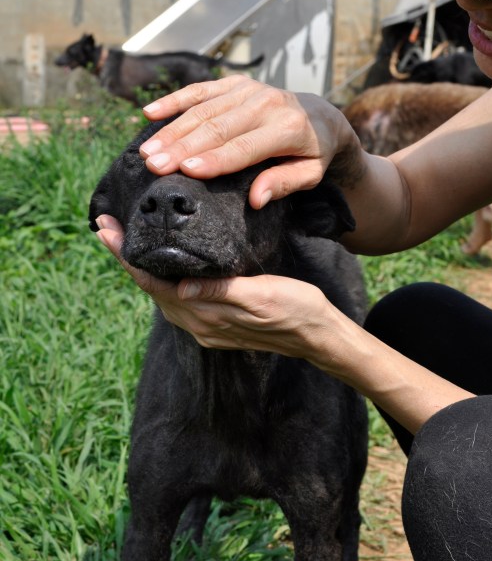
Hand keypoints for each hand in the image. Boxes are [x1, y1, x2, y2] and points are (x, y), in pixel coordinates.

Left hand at [95, 215, 332, 358]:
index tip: (104, 229)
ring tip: (125, 239)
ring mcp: (206, 327)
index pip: (154, 284)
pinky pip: (177, 299)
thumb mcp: (261, 294)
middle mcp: (199, 325)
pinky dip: (162, 277)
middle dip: (126, 258)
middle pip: (150, 288)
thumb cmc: (296, 309)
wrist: (318, 335)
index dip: (126, 257)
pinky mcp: (216, 323)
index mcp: (206, 317)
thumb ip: (221, 292)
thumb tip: (180, 288)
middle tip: (106, 225)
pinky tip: (163, 262)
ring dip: (142, 268)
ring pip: (161, 294)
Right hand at [138, 75, 361, 209]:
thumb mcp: (311, 174)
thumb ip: (284, 183)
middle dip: (182, 147)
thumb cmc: (313, 153)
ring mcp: (248, 89)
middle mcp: (266, 103)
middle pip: (216, 127)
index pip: (243, 147)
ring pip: (203, 110)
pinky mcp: (235, 83)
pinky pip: (200, 90)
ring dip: (172, 130)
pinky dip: (174, 100)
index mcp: (287, 127)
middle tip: (153, 165)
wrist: (321, 114)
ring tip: (147, 151)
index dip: (213, 159)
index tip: (184, 171)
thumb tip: (256, 200)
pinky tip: (149, 113)